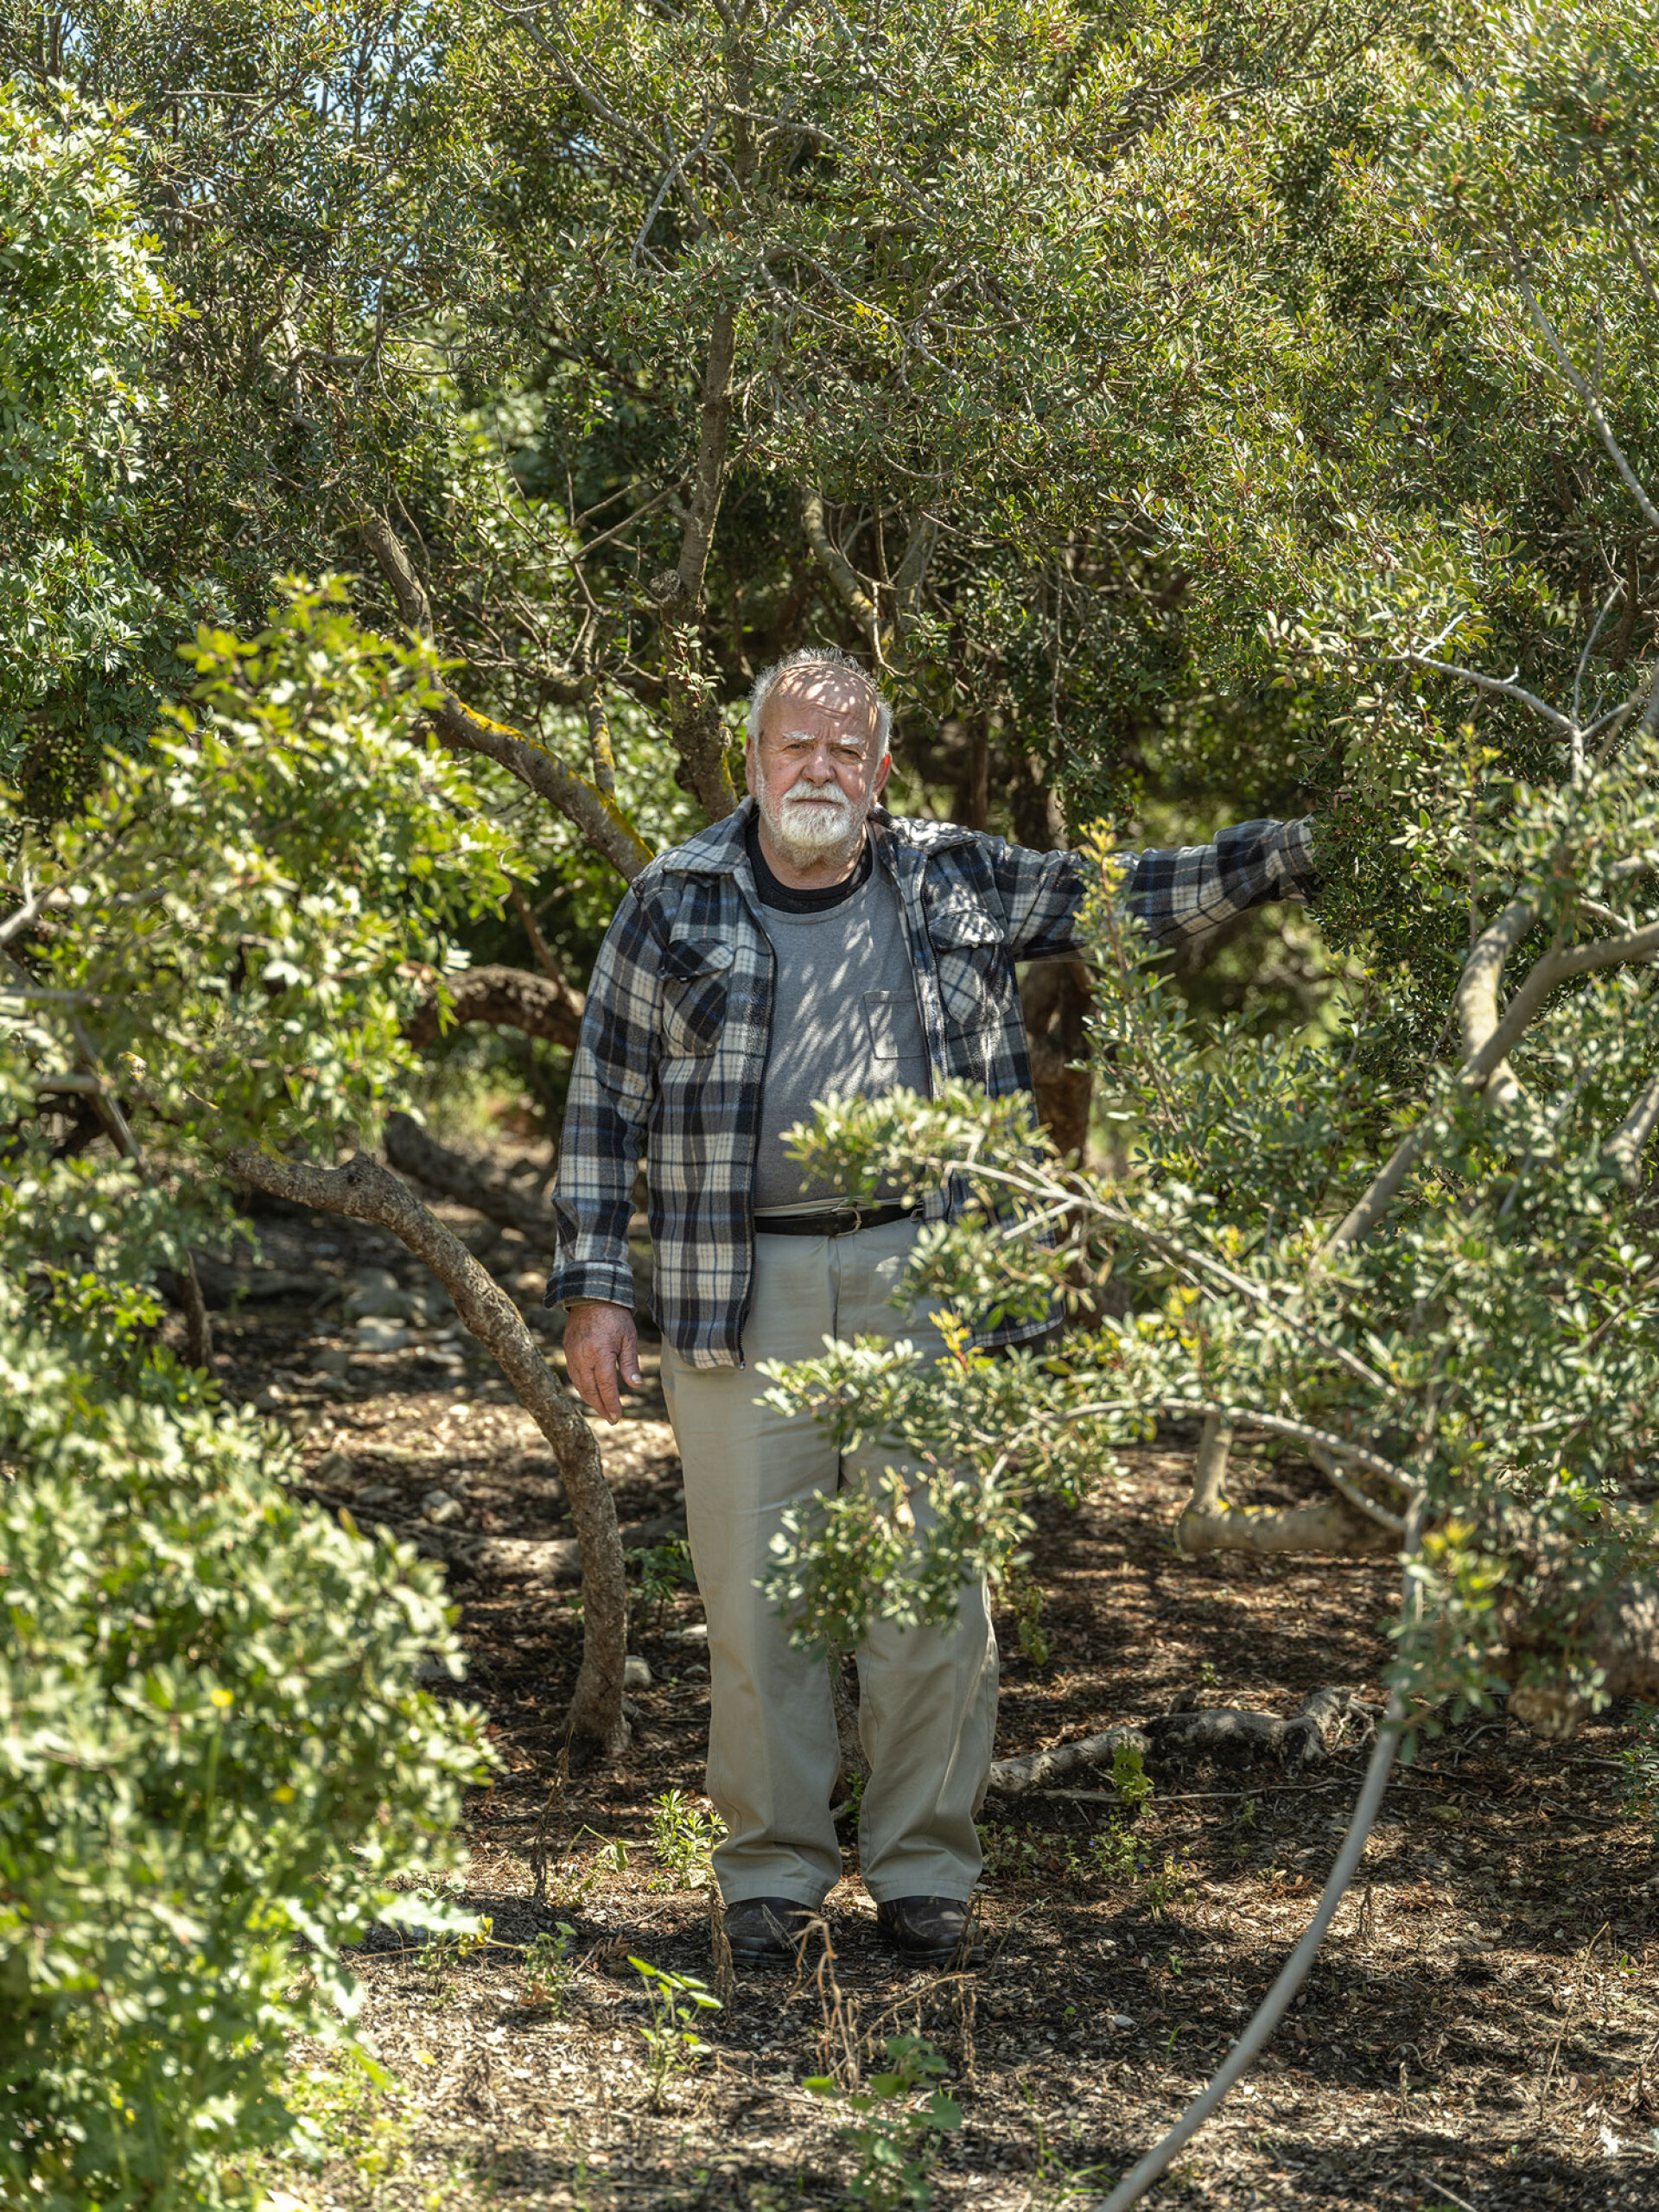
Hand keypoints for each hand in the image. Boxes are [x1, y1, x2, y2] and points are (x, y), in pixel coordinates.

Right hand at [562, 1299, 642, 1423]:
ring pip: (579, 1385)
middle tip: (611, 1418)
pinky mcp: (567, 1350)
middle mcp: (583, 1357)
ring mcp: (572, 1354)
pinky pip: (573, 1375)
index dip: (612, 1404)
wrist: (592, 1295)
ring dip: (590, 1399)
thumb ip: (630, 1363)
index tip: (617, 1416)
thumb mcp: (628, 1338)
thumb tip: (635, 1386)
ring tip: (603, 1408)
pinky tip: (591, 1392)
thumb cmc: (615, 1316)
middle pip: (590, 1391)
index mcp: (600, 1353)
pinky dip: (582, 1387)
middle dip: (601, 1407)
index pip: (606, 1387)